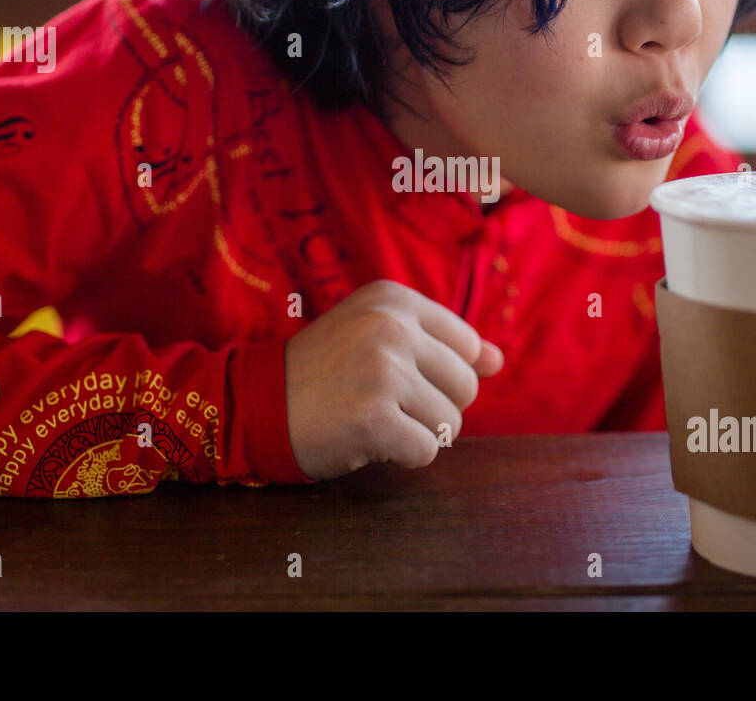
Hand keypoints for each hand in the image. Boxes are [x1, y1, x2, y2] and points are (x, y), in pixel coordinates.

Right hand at [283, 279, 503, 480]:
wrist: (257, 404)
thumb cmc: (323, 373)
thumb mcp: (378, 337)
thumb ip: (442, 345)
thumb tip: (498, 359)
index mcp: (394, 300)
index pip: (467, 344)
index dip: (441, 373)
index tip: (399, 376)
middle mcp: (391, 327)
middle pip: (465, 385)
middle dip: (434, 406)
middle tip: (386, 403)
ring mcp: (383, 372)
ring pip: (450, 422)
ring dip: (417, 433)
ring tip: (374, 419)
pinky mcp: (375, 418)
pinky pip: (426, 451)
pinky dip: (403, 456)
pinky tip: (369, 440)